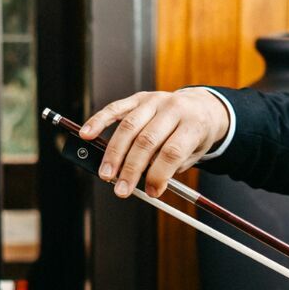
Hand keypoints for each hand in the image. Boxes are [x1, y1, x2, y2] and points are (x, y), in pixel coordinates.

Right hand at [79, 88, 229, 199]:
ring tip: (106, 174)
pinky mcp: (139, 97)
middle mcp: (173, 108)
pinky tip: (87, 135)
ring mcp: (154, 101)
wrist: (201, 106)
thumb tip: (143, 182)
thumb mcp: (192, 154)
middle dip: (132, 168)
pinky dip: (99, 121)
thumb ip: (170, 167)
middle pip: (147, 141)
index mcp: (193, 124)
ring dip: (114, 154)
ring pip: (129, 127)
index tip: (152, 192)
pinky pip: (115, 108)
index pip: (172, 151)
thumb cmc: (194, 135)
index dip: (159, 174)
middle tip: (122, 189)